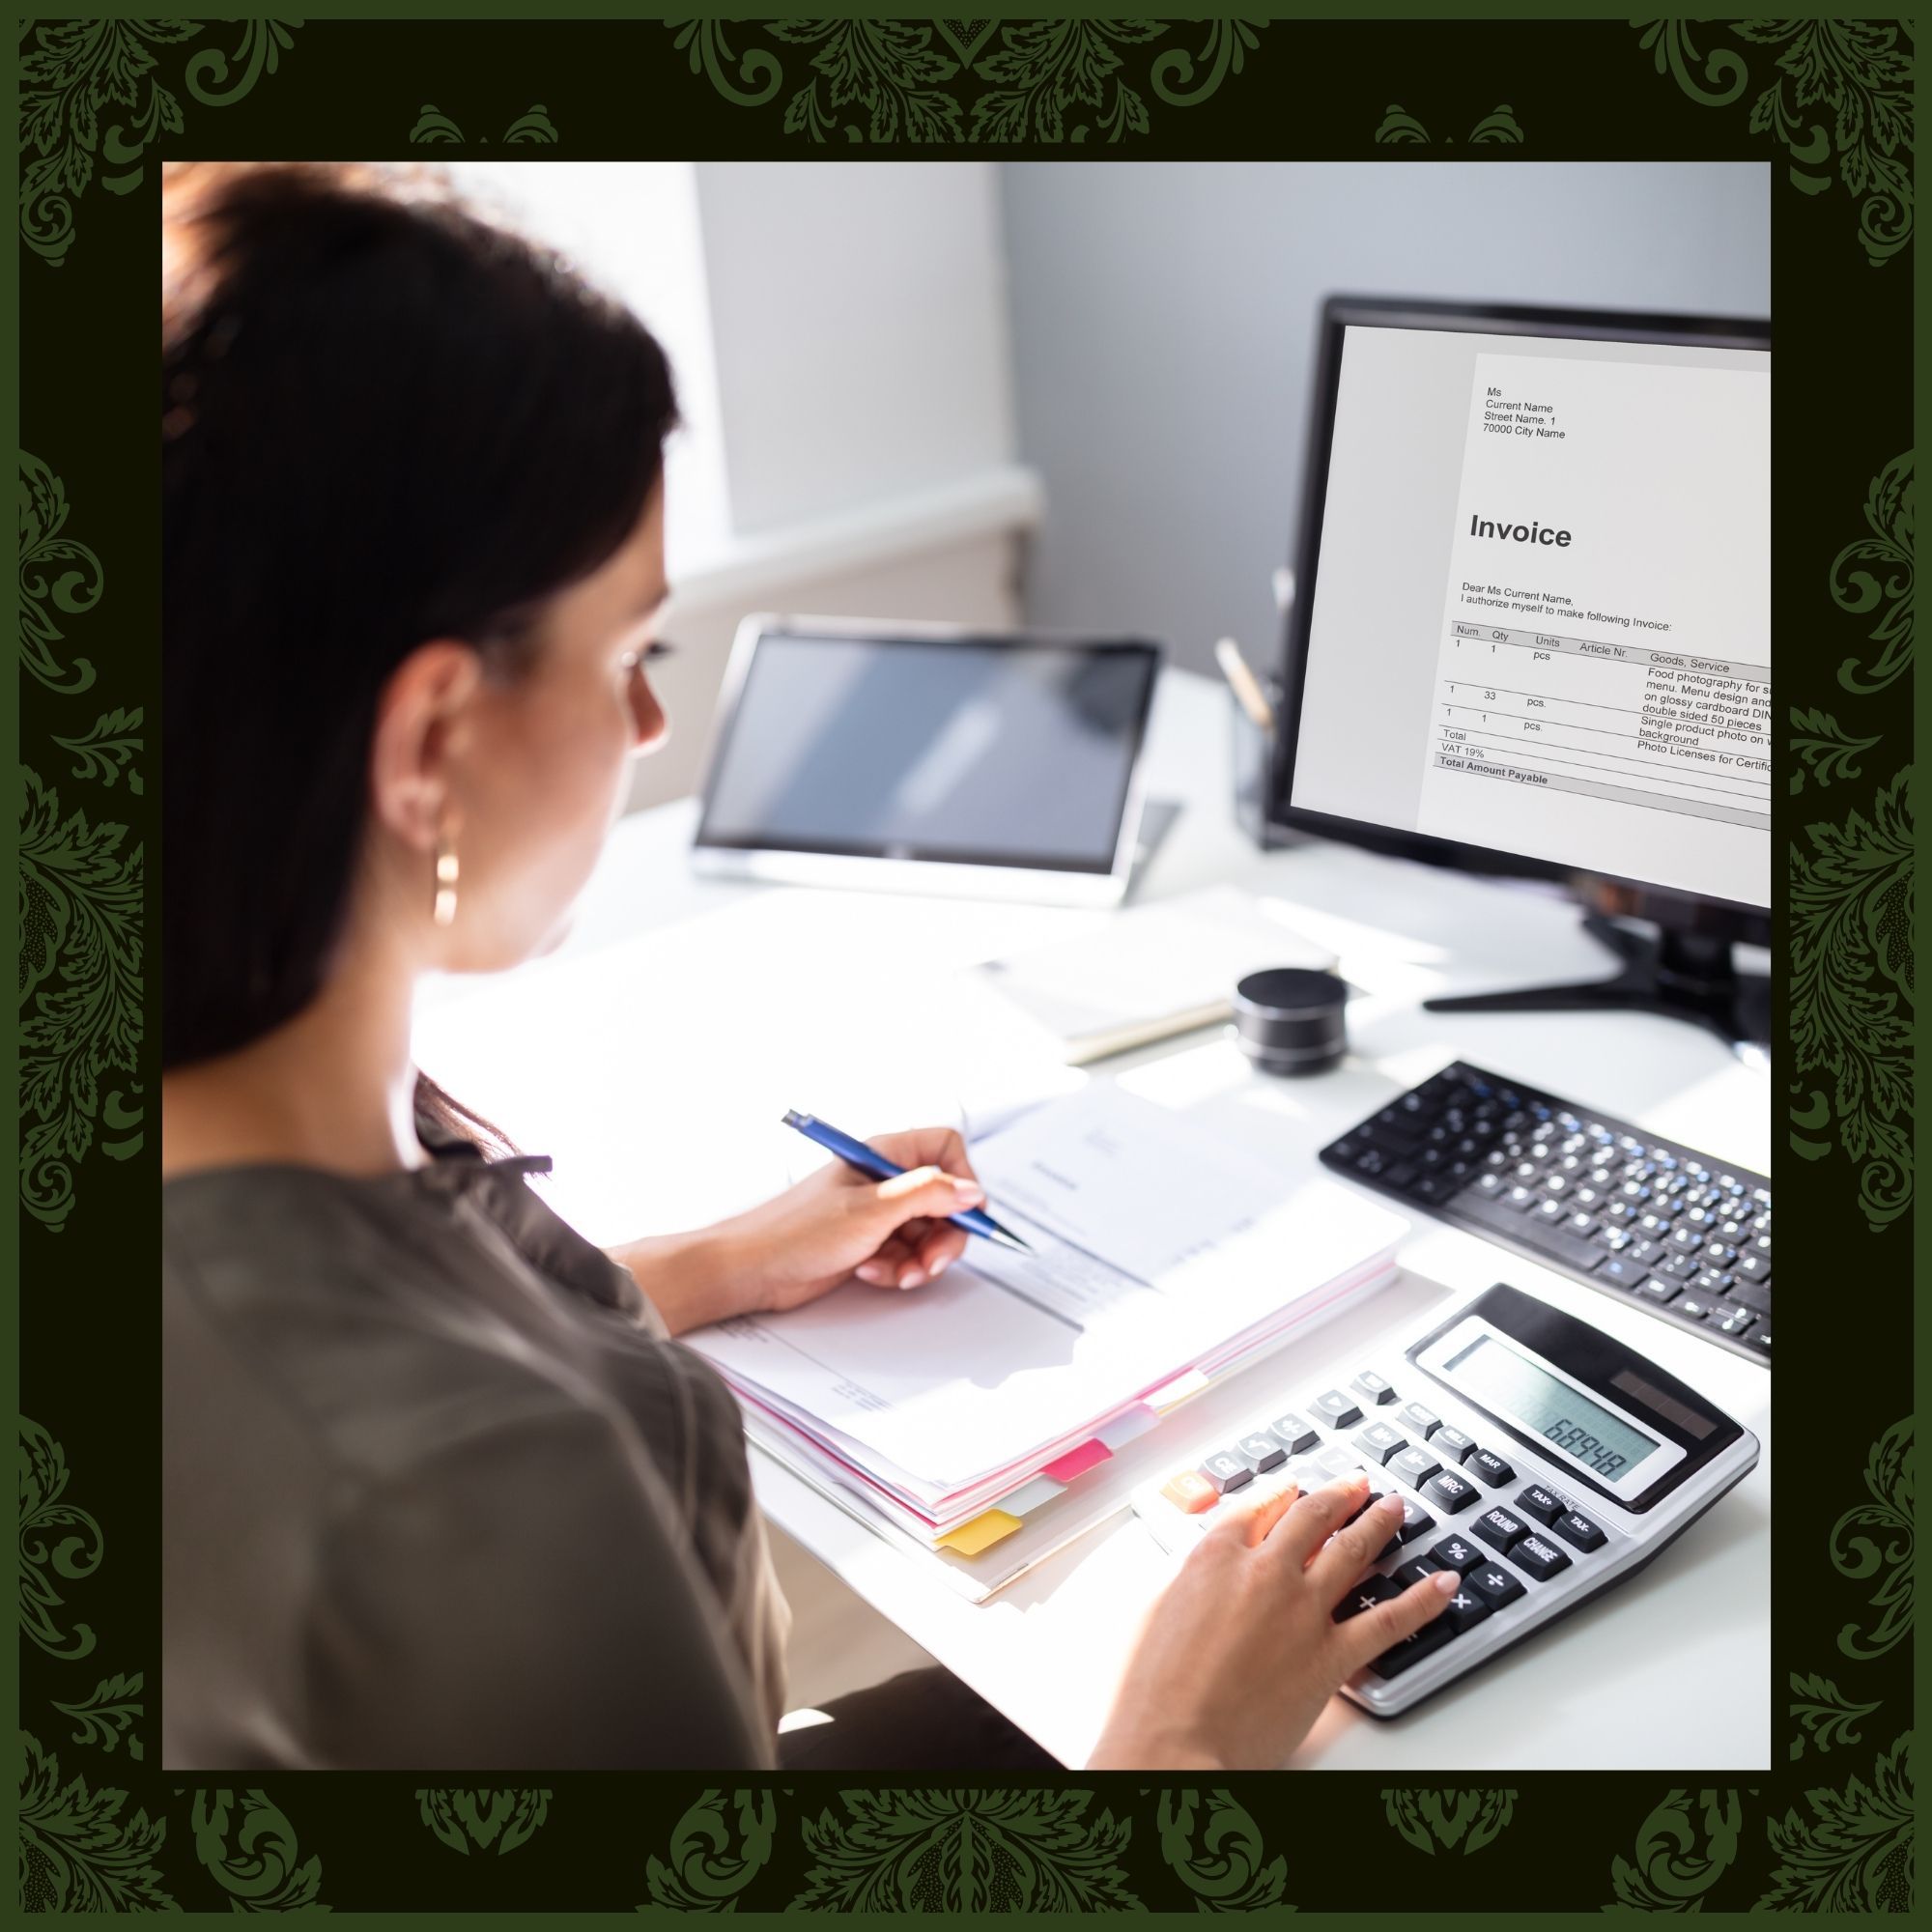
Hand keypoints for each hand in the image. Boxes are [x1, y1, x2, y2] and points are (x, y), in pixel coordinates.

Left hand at [616, 1126, 988, 1333]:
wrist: (753, 1270)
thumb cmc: (795, 1231)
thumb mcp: (871, 1211)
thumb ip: (926, 1196)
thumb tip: (970, 1190)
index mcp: (883, 1155)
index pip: (945, 1150)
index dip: (962, 1180)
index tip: (966, 1213)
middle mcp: (884, 1180)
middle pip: (944, 1200)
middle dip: (943, 1236)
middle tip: (931, 1262)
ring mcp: (878, 1213)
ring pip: (928, 1233)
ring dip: (919, 1260)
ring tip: (894, 1272)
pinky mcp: (870, 1242)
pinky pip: (907, 1255)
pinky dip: (897, 1269)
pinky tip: (872, 1272)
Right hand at [1087, 1474, 1458, 1768]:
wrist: (1176, 1744)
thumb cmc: (1151, 1691)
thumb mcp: (1151, 1613)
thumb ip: (1185, 1584)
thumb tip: (1200, 1578)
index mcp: (1214, 1556)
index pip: (1256, 1507)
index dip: (1281, 1493)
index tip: (1293, 1488)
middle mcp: (1264, 1571)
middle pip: (1311, 1516)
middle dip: (1338, 1495)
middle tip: (1356, 1485)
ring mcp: (1303, 1610)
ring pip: (1353, 1550)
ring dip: (1378, 1523)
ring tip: (1394, 1509)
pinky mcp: (1331, 1655)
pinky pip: (1390, 1620)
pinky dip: (1423, 1600)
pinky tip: (1443, 1584)